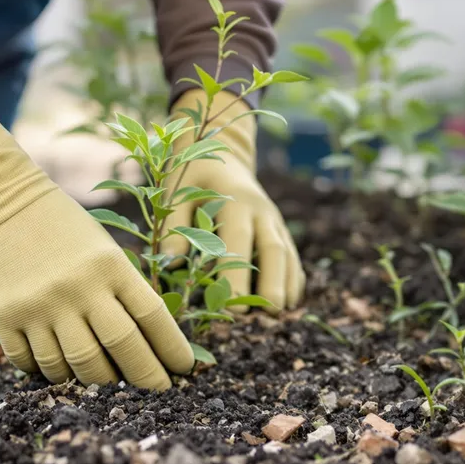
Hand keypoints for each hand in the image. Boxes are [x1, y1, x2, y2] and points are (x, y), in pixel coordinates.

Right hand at [0, 100, 193, 389]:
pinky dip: (49, 373)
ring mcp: (40, 305)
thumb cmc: (57, 222)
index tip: (183, 369)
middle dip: (146, 378)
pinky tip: (59, 368)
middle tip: (157, 392)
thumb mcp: (101, 246)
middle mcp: (78, 288)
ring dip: (94, 381)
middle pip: (122, 350)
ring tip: (105, 380)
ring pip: (77, 367)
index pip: (153, 318)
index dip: (173, 350)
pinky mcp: (4, 317)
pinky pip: (33, 364)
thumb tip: (145, 345)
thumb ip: (121, 289)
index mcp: (109, 265)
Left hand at [162, 90, 304, 312]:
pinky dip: (294, 275)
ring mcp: (273, 218)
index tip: (234, 304)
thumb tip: (171, 262)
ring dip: (287, 282)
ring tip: (282, 312)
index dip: (238, 273)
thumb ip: (174, 225)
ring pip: (287, 251)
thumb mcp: (176, 192)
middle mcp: (260, 209)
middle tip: (269, 312)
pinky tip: (291, 300)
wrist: (219, 151)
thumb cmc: (191, 175)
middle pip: (273, 247)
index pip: (238, 241)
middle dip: (273, 281)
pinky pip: (291, 252)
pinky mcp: (278, 226)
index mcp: (235, 200)